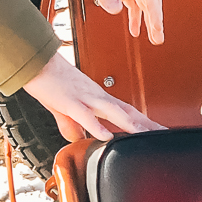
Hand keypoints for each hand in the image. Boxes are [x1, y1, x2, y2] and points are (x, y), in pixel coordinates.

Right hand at [23, 52, 165, 140]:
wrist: (36, 61)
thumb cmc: (50, 80)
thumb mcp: (63, 107)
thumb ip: (71, 125)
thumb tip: (77, 140)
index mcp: (96, 97)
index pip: (126, 111)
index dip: (143, 121)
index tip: (158, 130)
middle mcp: (96, 96)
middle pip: (127, 111)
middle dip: (146, 124)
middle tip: (165, 134)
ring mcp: (84, 97)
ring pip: (112, 112)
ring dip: (130, 124)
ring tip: (145, 135)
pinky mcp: (69, 101)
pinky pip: (85, 115)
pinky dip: (96, 126)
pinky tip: (106, 137)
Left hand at [64, 0, 165, 44]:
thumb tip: (117, 10)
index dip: (154, 13)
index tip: (157, 28)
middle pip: (150, 0)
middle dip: (155, 20)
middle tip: (158, 38)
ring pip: (143, 3)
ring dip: (148, 20)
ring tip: (153, 38)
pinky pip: (133, 3)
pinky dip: (135, 16)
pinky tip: (134, 29)